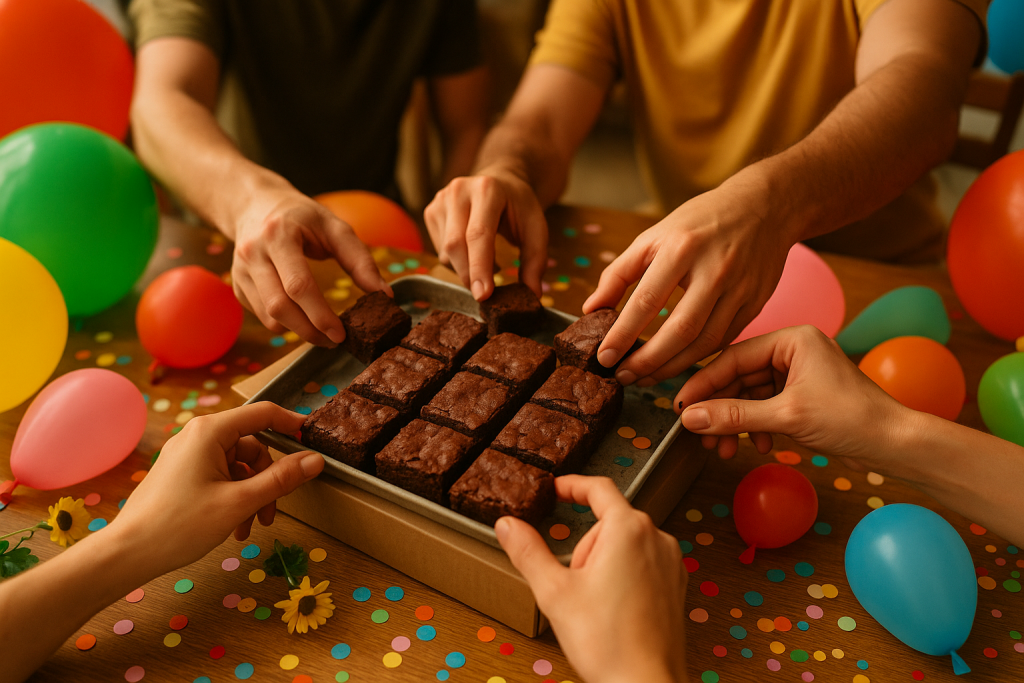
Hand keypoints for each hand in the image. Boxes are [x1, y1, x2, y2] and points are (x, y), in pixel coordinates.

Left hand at [114, 402, 324, 576]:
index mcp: (210, 431)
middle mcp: (198, 436)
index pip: (263, 413)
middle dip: (268, 480)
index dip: (292, 424)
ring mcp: (188, 456)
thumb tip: (315, 460)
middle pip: (252, 446)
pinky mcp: (182, 474)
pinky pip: (221, 478)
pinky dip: (234, 499)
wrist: (128, 553)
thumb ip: (281, 479)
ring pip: (239, 467)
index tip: (313, 441)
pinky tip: (234, 527)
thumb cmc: (180, 525)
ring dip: (252, 495)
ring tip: (250, 527)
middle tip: (272, 512)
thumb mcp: (240, 502)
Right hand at [232, 190, 390, 345]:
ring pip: (268, 317)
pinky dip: (283, 323)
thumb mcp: (334, 227)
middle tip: (335, 340)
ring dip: (297, 331)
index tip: (341, 333)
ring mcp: (240, 270)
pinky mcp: (237, 284)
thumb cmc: (300, 216)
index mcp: (278, 235)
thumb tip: (383, 294)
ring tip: (321, 332)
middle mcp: (253, 253)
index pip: (298, 285)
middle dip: (310, 331)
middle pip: (280, 307)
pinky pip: (261, 315)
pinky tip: (301, 318)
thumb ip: (360, 260)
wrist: (254, 204)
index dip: (320, 315)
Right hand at [424, 167, 547, 300]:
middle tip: (486, 293)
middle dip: (469, 275)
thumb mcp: (536, 229)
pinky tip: (471, 250)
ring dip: (465, 268)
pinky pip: (440, 250)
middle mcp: (459, 190)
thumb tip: (532, 294)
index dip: (480, 267)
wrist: (498, 182)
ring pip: (446, 251)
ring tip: (486, 260)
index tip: (483, 295)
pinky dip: (456, 260)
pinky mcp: (431, 211)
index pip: (478, 234)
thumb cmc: (518, 207)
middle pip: (456, 245)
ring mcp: (441, 199)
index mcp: (488, 190)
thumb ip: (535, 260)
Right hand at [497, 476, 685, 682]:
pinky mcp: (676, 585)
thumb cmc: (609, 643)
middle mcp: (657, 539)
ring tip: (594, 603)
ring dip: (604, 562)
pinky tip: (612, 609)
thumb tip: (508, 525)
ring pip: (626, 544)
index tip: (558, 488)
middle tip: (572, 582)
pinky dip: (623, 576)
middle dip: (585, 545)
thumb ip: (527, 551)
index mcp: (629, 529)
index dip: (573, 485)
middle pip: (610, 522)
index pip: (599, 488)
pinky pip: (643, 563)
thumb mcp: (554, 592)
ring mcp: (670, 563)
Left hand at [584, 173, 791, 386]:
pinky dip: (697, 358)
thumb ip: (619, 272)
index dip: (623, 334)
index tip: (604, 357)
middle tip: (623, 377)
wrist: (762, 207)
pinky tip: (676, 364)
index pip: (646, 301)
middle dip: (648, 361)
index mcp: (681, 249)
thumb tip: (590, 309)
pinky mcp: (756, 304)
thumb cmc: (700, 221)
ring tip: (645, 378)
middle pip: (680, 330)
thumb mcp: (654, 235)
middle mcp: (714, 270)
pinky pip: (723, 340)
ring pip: (705, 342)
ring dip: (671, 368)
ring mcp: (740, 289)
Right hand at [675, 325, 908, 464]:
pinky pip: (765, 406)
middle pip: (738, 377)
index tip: (681, 406)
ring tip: (722, 446)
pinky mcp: (802, 396)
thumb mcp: (785, 417)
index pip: (733, 357)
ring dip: (735, 421)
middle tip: (699, 433)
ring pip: (749, 395)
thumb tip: (689, 418)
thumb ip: (734, 415)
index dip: (704, 383)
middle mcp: (793, 350)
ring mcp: (798, 373)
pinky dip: (755, 426)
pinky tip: (756, 445)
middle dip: (719, 408)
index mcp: (792, 339)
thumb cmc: (851, 419)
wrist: (895, 444)